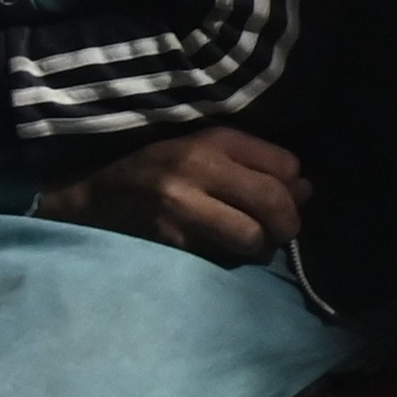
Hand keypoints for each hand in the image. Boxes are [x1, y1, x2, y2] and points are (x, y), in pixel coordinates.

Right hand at [35, 127, 308, 265]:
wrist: (91, 195)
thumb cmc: (155, 168)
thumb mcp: (202, 147)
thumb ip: (254, 162)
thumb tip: (306, 189)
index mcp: (210, 139)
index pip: (283, 164)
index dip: (296, 186)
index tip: (293, 196)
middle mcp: (196, 168)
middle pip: (273, 201)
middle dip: (289, 222)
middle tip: (285, 230)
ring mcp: (181, 209)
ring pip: (252, 237)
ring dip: (262, 246)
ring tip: (253, 241)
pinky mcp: (170, 243)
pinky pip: (222, 257)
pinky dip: (232, 257)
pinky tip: (223, 248)